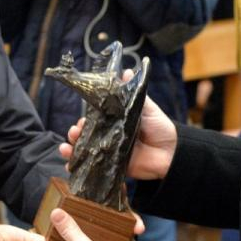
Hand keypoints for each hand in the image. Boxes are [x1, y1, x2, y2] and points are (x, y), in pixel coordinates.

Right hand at [61, 94, 176, 181]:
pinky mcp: (111, 168)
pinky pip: (91, 169)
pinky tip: (69, 165)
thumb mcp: (146, 107)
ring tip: (68, 147)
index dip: (84, 120)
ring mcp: (108, 153)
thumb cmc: (159, 127)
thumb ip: (133, 93)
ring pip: (84, 150)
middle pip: (85, 135)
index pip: (93, 119)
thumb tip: (126, 71)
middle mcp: (108, 136)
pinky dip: (77, 167)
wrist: (171, 152)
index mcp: (114, 121)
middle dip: (75, 133)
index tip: (81, 120)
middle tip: (75, 131)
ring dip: (72, 148)